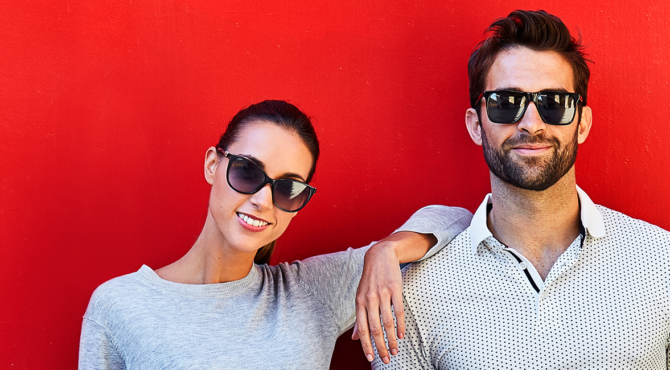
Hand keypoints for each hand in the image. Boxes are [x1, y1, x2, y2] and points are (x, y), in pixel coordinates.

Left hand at [352, 231, 434, 363]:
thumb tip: (354, 338)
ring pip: (387, 322)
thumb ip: (358, 318)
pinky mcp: (395, 289)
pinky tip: (401, 335)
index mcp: (359, 302)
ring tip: (395, 351)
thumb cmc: (370, 279)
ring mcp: (382, 294)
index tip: (370, 358)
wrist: (380, 255)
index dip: (365, 345)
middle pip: (375, 328)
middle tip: (386, 359)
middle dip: (380, 346)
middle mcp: (369, 299)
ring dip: (392, 339)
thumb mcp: (360, 296)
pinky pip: (398, 311)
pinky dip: (400, 325)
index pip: (361, 328)